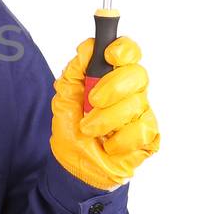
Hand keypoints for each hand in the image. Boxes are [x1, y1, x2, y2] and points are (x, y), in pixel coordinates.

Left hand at [50, 35, 158, 190]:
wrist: (74, 166)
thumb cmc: (72, 129)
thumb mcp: (65, 97)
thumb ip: (75, 70)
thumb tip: (87, 47)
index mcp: (112, 76)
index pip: (129, 52)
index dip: (124, 50)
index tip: (110, 56)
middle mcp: (132, 91)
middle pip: (138, 74)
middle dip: (113, 87)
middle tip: (92, 101)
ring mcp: (142, 113)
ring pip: (137, 103)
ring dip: (107, 119)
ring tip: (90, 130)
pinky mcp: (149, 136)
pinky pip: (142, 130)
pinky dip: (120, 139)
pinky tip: (109, 145)